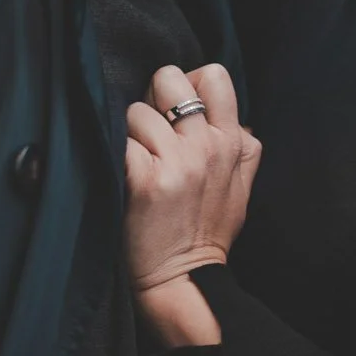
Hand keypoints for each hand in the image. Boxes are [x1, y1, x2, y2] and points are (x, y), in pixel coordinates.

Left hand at [125, 64, 261, 346]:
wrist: (185, 280)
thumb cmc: (206, 233)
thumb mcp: (242, 185)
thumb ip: (240, 143)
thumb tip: (228, 112)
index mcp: (234, 142)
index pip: (214, 74)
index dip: (188, 84)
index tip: (176, 111)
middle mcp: (208, 146)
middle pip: (169, 80)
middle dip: (153, 99)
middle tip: (151, 133)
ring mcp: (177, 162)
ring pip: (136, 111)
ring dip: (129, 134)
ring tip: (137, 165)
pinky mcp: (145, 179)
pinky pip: (118, 140)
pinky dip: (113, 155)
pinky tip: (122, 176)